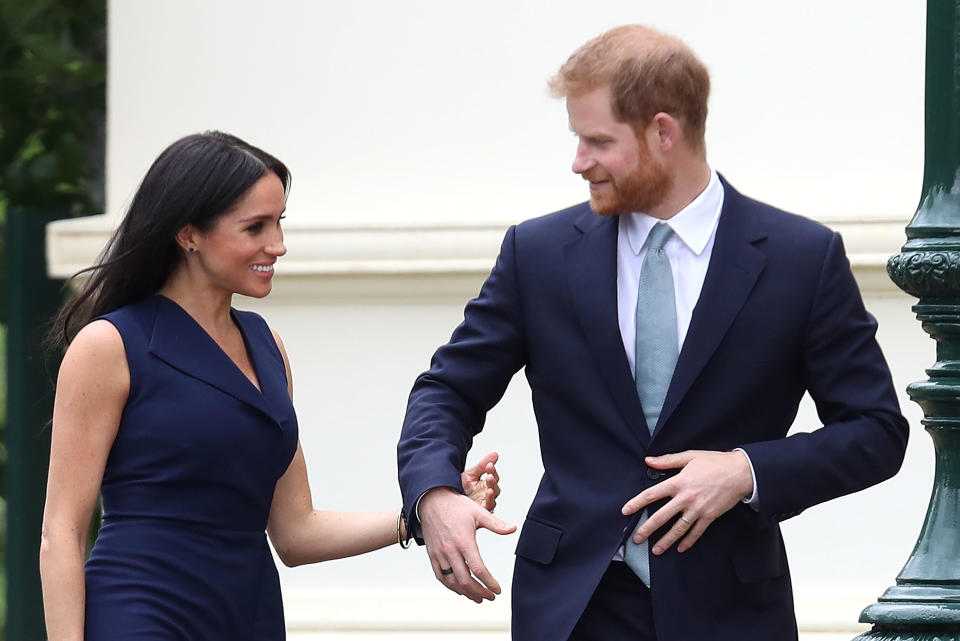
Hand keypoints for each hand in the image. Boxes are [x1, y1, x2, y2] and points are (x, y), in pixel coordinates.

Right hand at [419, 487, 516, 602]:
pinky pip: (441, 576)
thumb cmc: (456, 506)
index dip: (489, 582)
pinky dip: (451, 586)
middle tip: (490, 596)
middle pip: (465, 580)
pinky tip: (460, 589)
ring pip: (452, 581)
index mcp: (464, 541)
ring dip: (465, 592)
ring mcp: (440, 554)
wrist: (431, 500)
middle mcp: (450, 550)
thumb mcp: (478, 512)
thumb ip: (496, 524)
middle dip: (479, 592)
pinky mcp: (433, 555)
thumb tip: (513, 529)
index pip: (478, 568)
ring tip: (477, 597)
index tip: (497, 590)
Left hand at [461, 451, 501, 511]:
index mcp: (485, 484)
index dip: (492, 470)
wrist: (446, 498)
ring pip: (492, 500)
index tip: (489, 465)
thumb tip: (495, 454)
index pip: (493, 476)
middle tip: (489, 476)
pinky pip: (486, 510)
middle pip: (495, 488)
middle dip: (492, 482)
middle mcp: (485, 494)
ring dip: (492, 494)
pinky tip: (486, 500)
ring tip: (489, 489)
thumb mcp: (470, 474)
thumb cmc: (460, 487)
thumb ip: (482, 465)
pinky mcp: (478, 512)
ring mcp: (482, 504)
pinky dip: (487, 505)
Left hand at [621, 450, 752, 555]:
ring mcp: (698, 509)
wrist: (741, 472)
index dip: (637, 503)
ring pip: (678, 529)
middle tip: (637, 539)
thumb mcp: (689, 456)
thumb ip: (667, 460)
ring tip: (656, 550)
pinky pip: (696, 532)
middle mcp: (686, 498)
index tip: (626, 511)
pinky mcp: (710, 516)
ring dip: (666, 541)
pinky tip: (681, 548)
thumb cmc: (715, 462)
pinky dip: (688, 541)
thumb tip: (649, 461)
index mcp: (678, 482)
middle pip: (661, 517)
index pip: (652, 494)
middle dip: (647, 529)